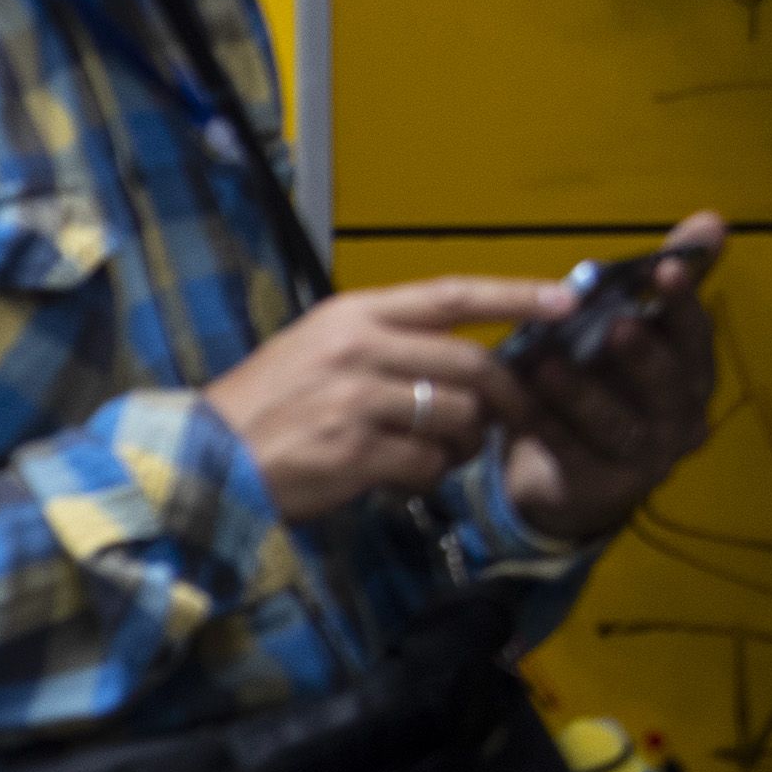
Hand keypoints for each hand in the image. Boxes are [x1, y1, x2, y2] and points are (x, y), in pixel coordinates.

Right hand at [202, 277, 556, 525]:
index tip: (567, 299)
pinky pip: (427, 463)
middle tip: (513, 417)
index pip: (451, 294)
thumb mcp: (316, 351)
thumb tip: (461, 356)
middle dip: (507, 396)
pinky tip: (401, 477)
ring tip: (441, 453)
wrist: (203, 459)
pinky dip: (427, 476)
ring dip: (464, 443)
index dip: (516, 294)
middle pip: (472, 363)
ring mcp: (356, 401)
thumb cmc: (263, 407)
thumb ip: (384, 344)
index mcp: (353, 315)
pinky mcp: (354, 451)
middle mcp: (358, 349)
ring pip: (457, 417)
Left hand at [491, 212, 727, 543]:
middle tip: (617, 325)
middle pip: (671, 387)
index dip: (683, 305)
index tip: (666, 269)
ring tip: (544, 363)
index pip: (697, 339)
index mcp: (691, 377)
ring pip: (617, 424)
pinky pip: (570, 453)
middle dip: (644, 356)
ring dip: (581, 393)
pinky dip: (541, 425)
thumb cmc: (601, 384)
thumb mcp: (626, 331)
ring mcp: (645, 460)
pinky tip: (511, 402)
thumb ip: (664, 281)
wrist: (564, 472)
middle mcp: (679, 420)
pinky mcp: (600, 487)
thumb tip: (712, 220)